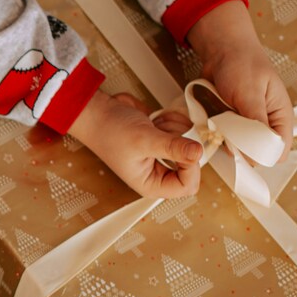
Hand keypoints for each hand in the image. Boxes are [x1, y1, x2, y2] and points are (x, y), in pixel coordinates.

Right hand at [69, 90, 202, 198]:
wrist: (98, 111)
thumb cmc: (109, 131)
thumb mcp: (144, 140)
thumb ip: (173, 148)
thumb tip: (198, 153)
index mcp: (152, 183)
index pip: (187, 186)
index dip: (192, 168)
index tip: (186, 149)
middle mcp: (159, 171)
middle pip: (193, 165)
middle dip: (183, 145)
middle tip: (167, 134)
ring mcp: (163, 154)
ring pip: (190, 144)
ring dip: (176, 129)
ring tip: (155, 126)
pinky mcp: (164, 137)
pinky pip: (184, 129)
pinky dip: (173, 120)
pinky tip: (156, 120)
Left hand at [186, 1, 293, 159]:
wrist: (222, 50)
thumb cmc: (243, 65)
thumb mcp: (250, 94)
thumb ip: (255, 123)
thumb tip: (258, 155)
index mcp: (280, 116)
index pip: (280, 149)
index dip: (264, 157)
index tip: (244, 156)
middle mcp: (266, 123)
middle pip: (258, 152)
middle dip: (242, 151)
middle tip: (227, 138)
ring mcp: (248, 124)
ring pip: (240, 147)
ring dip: (227, 142)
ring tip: (218, 127)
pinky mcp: (232, 122)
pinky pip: (226, 137)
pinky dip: (218, 135)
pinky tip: (211, 125)